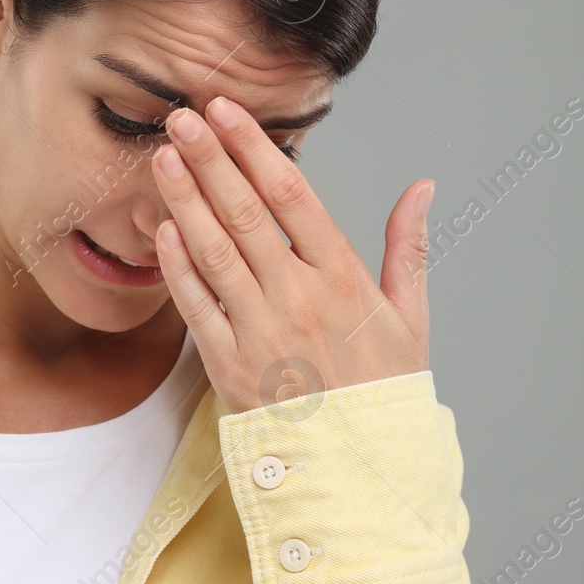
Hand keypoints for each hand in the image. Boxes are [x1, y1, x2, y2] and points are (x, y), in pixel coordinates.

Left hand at [151, 96, 433, 414]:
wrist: (360, 472)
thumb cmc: (384, 393)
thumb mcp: (411, 318)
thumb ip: (408, 247)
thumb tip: (422, 187)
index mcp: (343, 279)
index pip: (292, 196)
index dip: (254, 148)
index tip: (227, 110)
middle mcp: (299, 298)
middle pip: (245, 213)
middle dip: (210, 158)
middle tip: (182, 117)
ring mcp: (260, 331)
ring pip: (214, 252)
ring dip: (184, 200)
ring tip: (163, 158)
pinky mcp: (228, 366)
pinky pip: (196, 307)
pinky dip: (176, 266)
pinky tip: (160, 228)